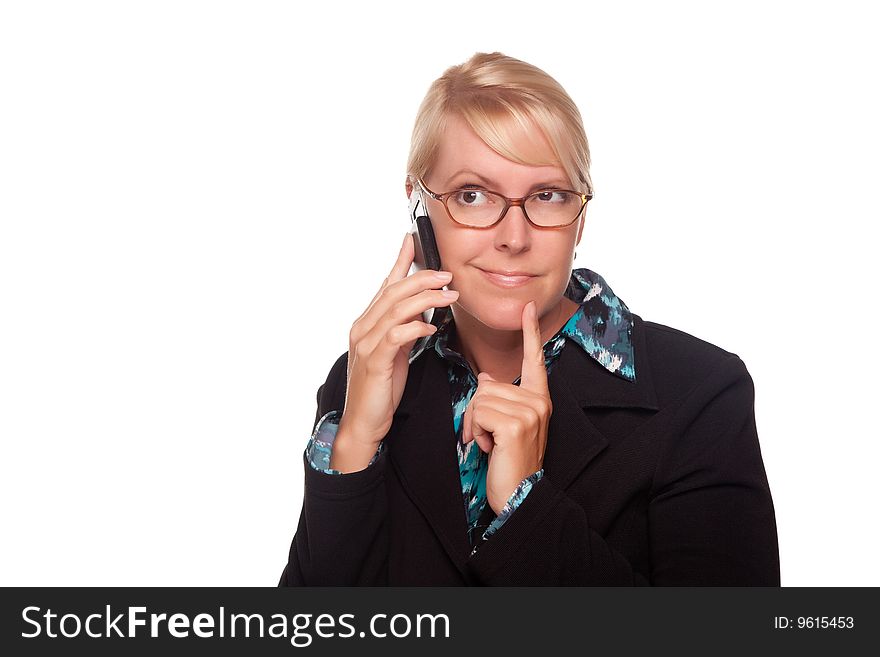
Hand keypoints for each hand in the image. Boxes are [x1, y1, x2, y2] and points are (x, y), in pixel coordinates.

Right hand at [331, 233, 458, 472]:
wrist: (364, 422)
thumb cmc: (381, 389)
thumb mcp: (395, 353)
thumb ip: (403, 330)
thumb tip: (422, 312)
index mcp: (366, 323)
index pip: (385, 285)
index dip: (400, 262)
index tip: (413, 241)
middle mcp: (362, 328)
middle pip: (393, 291)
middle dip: (422, 278)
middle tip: (447, 275)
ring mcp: (366, 343)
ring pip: (396, 309)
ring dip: (426, 298)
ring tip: (449, 295)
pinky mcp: (374, 361)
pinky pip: (396, 336)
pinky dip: (415, 326)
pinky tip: (431, 326)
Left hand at [461, 300, 551, 514]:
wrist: (519, 495)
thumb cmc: (509, 460)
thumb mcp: (506, 425)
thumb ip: (500, 399)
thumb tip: (487, 378)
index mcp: (538, 398)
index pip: (534, 359)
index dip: (530, 332)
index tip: (529, 306)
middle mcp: (538, 401)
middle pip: (487, 384)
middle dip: (477, 412)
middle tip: (488, 436)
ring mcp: (530, 411)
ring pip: (480, 397)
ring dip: (475, 423)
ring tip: (490, 443)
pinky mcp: (516, 423)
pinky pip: (479, 411)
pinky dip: (476, 430)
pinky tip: (489, 447)